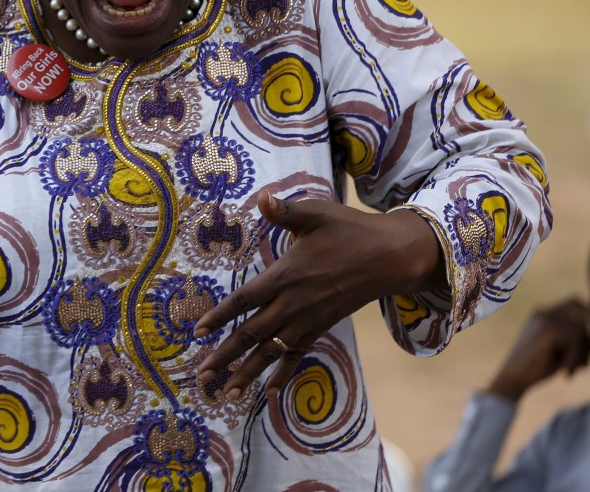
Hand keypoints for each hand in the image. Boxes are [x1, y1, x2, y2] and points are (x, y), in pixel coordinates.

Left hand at [194, 191, 442, 398]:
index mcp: (287, 275)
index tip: (197, 332)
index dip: (220, 316)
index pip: (244, 300)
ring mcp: (309, 319)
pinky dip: (283, 373)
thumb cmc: (350, 231)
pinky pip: (297, 354)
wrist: (391, 257)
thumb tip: (262, 196)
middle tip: (202, 375)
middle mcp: (294, 303)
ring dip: (248, 372)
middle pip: (252, 334)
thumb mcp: (317, 214)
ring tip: (227, 393)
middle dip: (225, 355)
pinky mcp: (322, 326)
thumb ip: (285, 211)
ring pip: (272, 350)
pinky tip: (270, 392)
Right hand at [486, 299, 589, 401]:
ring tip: (573, 370)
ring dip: (582, 353)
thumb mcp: (562, 353)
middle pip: (581, 312)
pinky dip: (575, 357)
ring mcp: (545, 318)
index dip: (587, 317)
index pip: (574, 303)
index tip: (588, 344)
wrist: (513, 378)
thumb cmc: (536, 367)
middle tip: (584, 363)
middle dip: (588, 338)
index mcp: (543, 314)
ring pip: (581, 328)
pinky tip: (565, 370)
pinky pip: (576, 339)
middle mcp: (543, 312)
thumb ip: (579, 343)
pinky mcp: (548, 329)